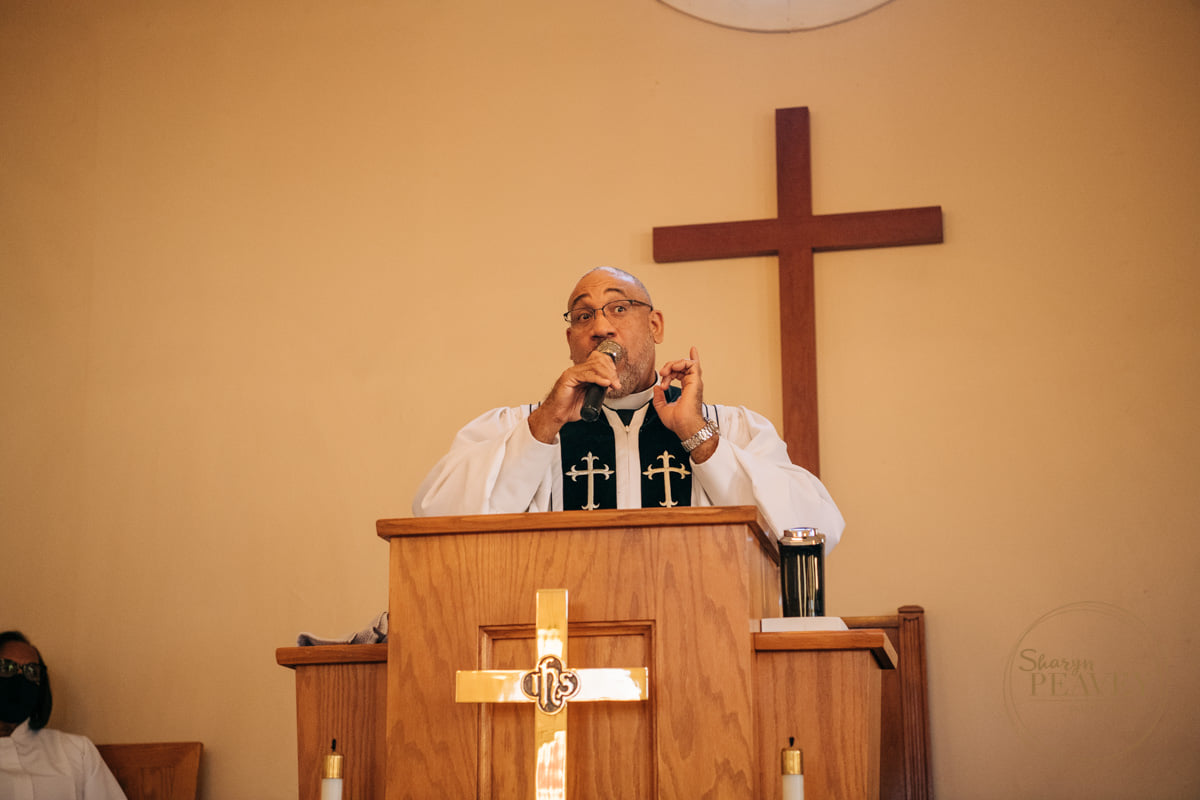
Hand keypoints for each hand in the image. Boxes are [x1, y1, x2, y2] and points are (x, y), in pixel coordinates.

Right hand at [528, 347, 620, 442]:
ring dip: (607, 375)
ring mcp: (572, 372)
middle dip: (611, 372)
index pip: (598, 360)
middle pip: (598, 361)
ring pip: (594, 366)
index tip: (616, 379)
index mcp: (583, 373)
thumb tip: (611, 384)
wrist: (558, 414)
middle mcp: (577, 370)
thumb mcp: (590, 397)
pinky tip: (605, 383)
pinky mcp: (568, 378)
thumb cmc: (570, 407)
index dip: (610, 366)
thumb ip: (599, 389)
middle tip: (616, 383)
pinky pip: (586, 374)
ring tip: (612, 384)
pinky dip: (598, 378)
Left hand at [653, 346, 717, 461]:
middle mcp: (692, 385)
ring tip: (664, 373)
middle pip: (683, 366)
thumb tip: (657, 388)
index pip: (688, 371)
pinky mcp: (695, 381)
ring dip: (673, 364)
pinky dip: (679, 363)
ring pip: (686, 363)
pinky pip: (690, 364)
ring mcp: (695, 382)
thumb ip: (659, 398)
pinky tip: (671, 370)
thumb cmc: (679, 422)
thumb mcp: (663, 409)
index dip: (686, 361)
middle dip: (670, 366)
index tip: (692, 350)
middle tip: (662, 374)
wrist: (685, 426)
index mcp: (688, 390)